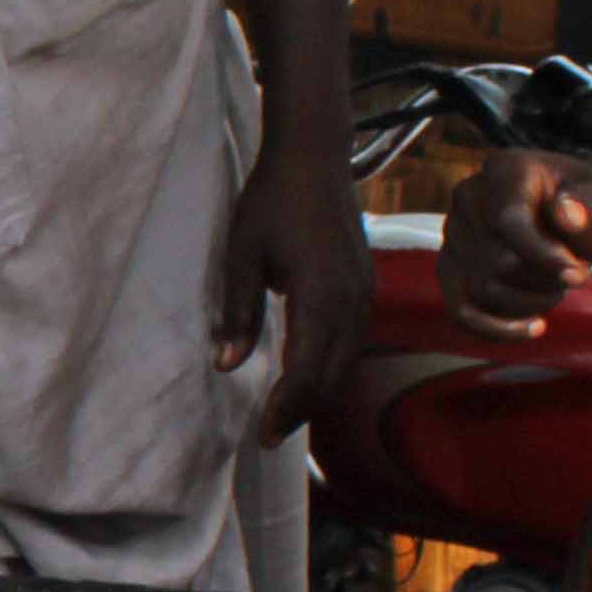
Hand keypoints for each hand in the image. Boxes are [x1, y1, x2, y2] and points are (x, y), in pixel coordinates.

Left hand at [215, 148, 371, 444]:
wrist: (314, 155)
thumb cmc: (272, 199)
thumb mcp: (241, 254)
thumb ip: (237, 311)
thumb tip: (225, 366)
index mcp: (321, 292)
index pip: (306, 369)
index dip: (286, 407)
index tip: (263, 435)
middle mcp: (352, 298)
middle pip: (331, 373)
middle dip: (302, 408)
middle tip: (268, 435)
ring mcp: (365, 291)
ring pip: (346, 360)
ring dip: (317, 389)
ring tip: (284, 412)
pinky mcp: (365, 284)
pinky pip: (352, 339)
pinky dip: (330, 365)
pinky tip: (305, 373)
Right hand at [444, 148, 591, 340]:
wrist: (576, 218)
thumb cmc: (589, 207)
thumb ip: (590, 205)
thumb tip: (567, 215)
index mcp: (503, 169)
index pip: (507, 220)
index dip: (542, 255)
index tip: (579, 277)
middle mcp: (467, 198)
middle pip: (497, 262)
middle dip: (545, 280)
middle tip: (577, 274)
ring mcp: (453, 234)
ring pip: (483, 289)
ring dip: (530, 303)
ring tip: (557, 289)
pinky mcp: (451, 268)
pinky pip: (460, 309)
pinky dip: (496, 328)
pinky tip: (534, 329)